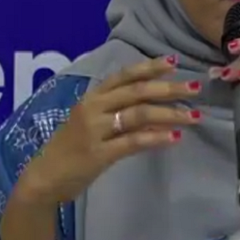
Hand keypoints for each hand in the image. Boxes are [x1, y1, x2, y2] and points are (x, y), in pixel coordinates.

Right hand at [16, 55, 201, 205]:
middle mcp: (93, 108)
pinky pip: (133, 141)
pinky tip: (175, 137)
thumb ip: (118, 110)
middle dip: (169, 88)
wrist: (44, 177)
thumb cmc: (70, 147)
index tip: (173, 61)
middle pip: (137, 91)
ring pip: (139, 114)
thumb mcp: (90, 121)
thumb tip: (157, 105)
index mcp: (92, 97)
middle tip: (195, 87)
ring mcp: (95, 130)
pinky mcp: (99, 154)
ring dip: (170, 113)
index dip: (149, 67)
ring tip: (194, 115)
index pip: (124, 75)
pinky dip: (156, 137)